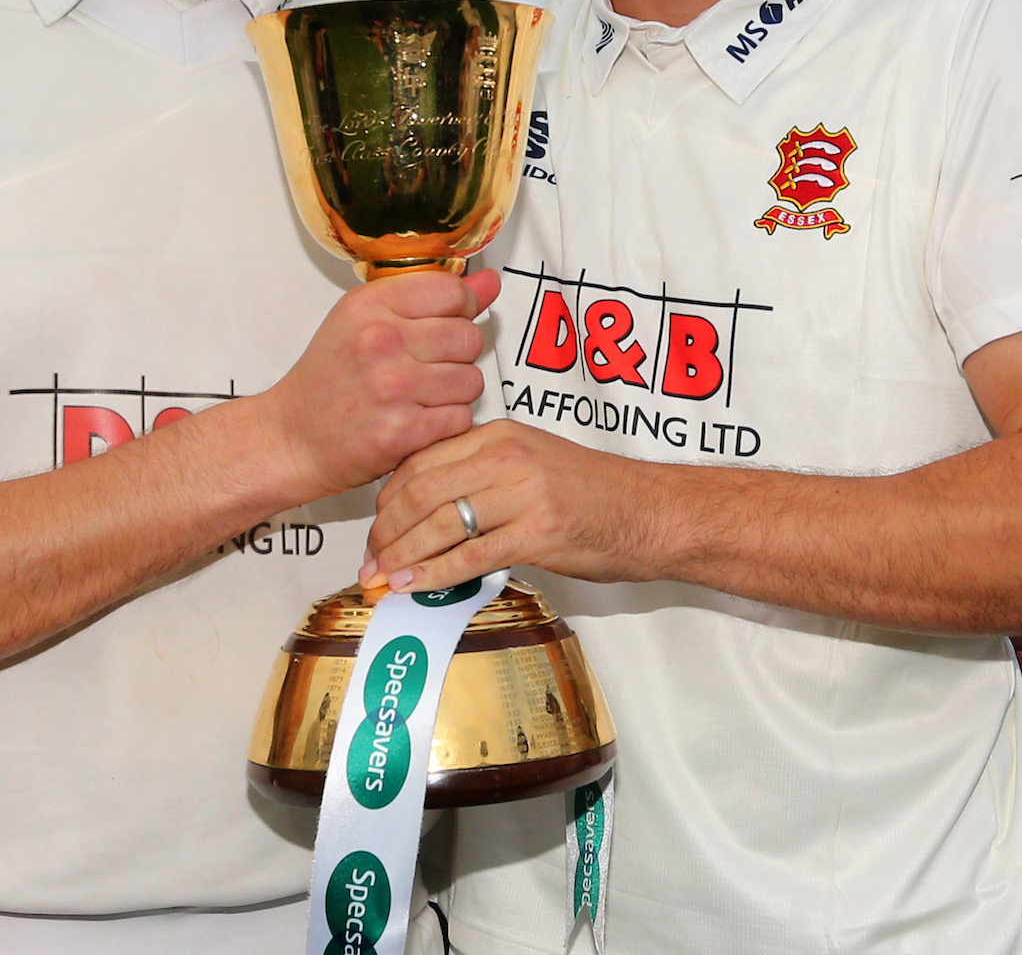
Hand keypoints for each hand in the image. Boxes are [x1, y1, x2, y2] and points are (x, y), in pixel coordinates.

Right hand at [262, 271, 494, 505]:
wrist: (291, 438)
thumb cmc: (327, 379)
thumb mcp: (363, 320)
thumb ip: (429, 297)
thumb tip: (489, 282)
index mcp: (370, 306)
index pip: (454, 291)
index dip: (461, 309)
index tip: (447, 322)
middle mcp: (382, 341)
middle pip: (470, 336)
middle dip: (458, 354)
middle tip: (428, 366)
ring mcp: (393, 387)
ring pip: (472, 380)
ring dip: (456, 392)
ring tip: (423, 395)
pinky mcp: (403, 431)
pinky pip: (462, 417)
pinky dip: (448, 423)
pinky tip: (419, 419)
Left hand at [362, 418, 650, 593]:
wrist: (653, 512)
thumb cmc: (595, 494)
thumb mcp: (532, 463)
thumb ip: (483, 475)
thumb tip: (431, 511)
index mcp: (499, 434)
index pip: (420, 460)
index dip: (386, 499)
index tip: (373, 528)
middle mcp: (506, 455)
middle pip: (420, 490)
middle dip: (385, 531)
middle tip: (368, 561)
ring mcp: (522, 492)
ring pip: (440, 522)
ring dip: (402, 556)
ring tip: (380, 579)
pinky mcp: (538, 531)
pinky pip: (472, 555)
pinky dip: (434, 574)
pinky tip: (413, 587)